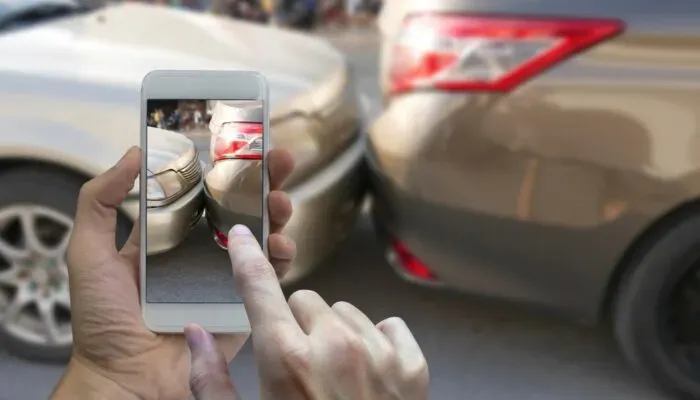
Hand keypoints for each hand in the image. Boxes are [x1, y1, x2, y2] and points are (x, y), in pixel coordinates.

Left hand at [51, 146, 295, 398]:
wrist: (126, 378)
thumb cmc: (103, 319)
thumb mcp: (88, 252)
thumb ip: (100, 200)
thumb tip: (135, 152)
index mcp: (170, 235)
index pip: (204, 192)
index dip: (226, 168)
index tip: (246, 144)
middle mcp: (201, 251)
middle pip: (241, 208)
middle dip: (264, 183)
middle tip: (279, 164)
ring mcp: (225, 276)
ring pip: (262, 236)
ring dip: (278, 215)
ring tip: (281, 205)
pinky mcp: (243, 304)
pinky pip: (269, 277)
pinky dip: (282, 258)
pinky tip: (281, 246)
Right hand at [185, 226, 429, 398]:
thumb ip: (211, 381)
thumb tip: (196, 334)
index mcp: (285, 358)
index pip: (258, 287)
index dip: (246, 257)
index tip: (242, 235)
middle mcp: (335, 345)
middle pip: (305, 300)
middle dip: (296, 323)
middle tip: (297, 363)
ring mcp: (378, 354)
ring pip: (346, 312)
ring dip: (335, 334)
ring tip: (333, 376)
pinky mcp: (413, 367)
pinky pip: (388, 327)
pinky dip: (377, 343)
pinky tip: (368, 374)